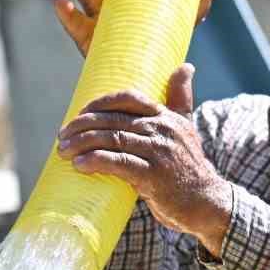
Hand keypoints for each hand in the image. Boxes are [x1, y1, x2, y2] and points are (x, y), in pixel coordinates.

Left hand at [56, 63, 231, 256]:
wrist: (207, 202)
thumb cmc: (190, 166)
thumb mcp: (186, 128)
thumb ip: (181, 99)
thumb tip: (186, 66)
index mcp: (166, 116)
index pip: (128, 98)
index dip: (99, 103)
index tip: (80, 114)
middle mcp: (162, 129)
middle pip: (112, 119)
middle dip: (81, 126)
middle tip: (62, 136)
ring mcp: (158, 152)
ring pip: (111, 139)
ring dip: (82, 144)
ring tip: (64, 151)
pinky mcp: (154, 176)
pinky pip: (118, 163)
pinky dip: (95, 161)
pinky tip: (80, 164)